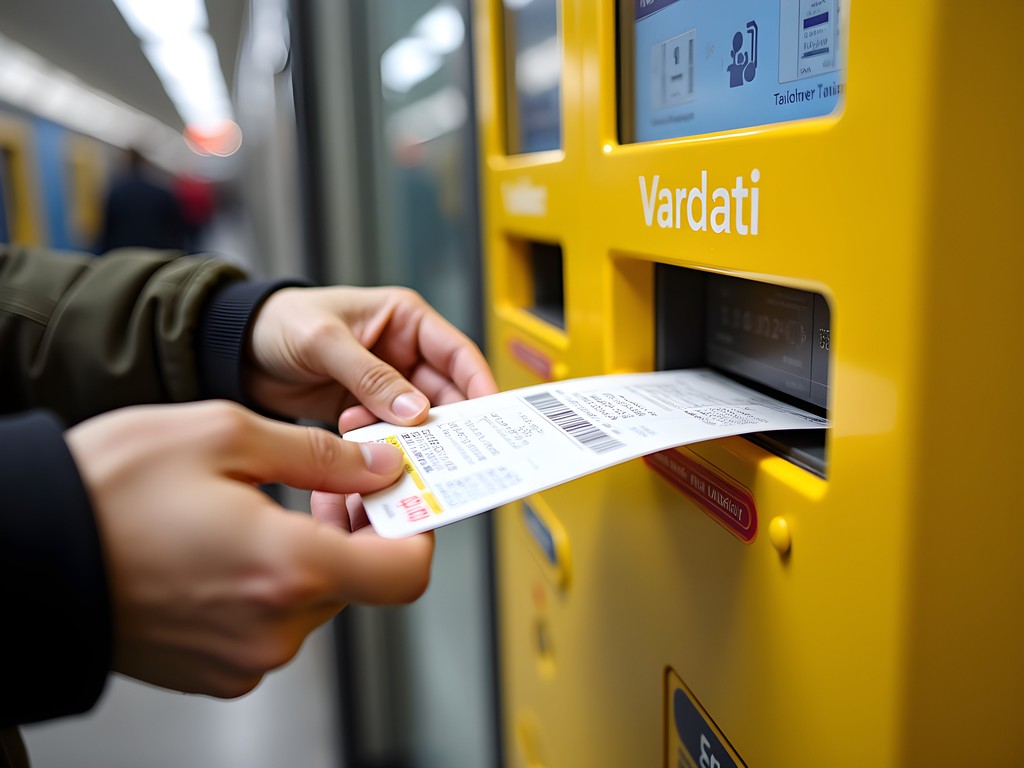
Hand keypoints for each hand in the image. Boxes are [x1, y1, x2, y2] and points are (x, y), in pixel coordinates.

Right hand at [65, 400, 433, 698]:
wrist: (23, 552)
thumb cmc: (109, 491)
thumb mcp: (225, 436)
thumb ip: (321, 455)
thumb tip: (380, 466)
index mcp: (288, 568)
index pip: (405, 574)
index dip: (414, 532)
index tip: (398, 499)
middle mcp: (273, 628)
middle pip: (359, 582)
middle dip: (354, 531)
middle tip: (322, 484)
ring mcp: (243, 657)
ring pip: (314, 601)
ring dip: (307, 554)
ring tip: (260, 507)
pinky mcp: (214, 670)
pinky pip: (271, 624)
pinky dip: (269, 585)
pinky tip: (229, 546)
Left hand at [244, 286, 497, 428]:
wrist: (234, 348)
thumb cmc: (280, 321)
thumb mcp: (325, 341)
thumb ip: (370, 376)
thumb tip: (416, 411)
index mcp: (406, 320)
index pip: (458, 353)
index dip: (480, 384)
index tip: (491, 416)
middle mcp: (403, 353)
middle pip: (446, 393)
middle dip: (449, 421)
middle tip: (454, 451)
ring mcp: (385, 385)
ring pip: (418, 419)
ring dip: (410, 436)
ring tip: (398, 449)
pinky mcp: (364, 411)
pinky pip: (388, 434)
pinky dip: (383, 444)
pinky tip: (366, 448)